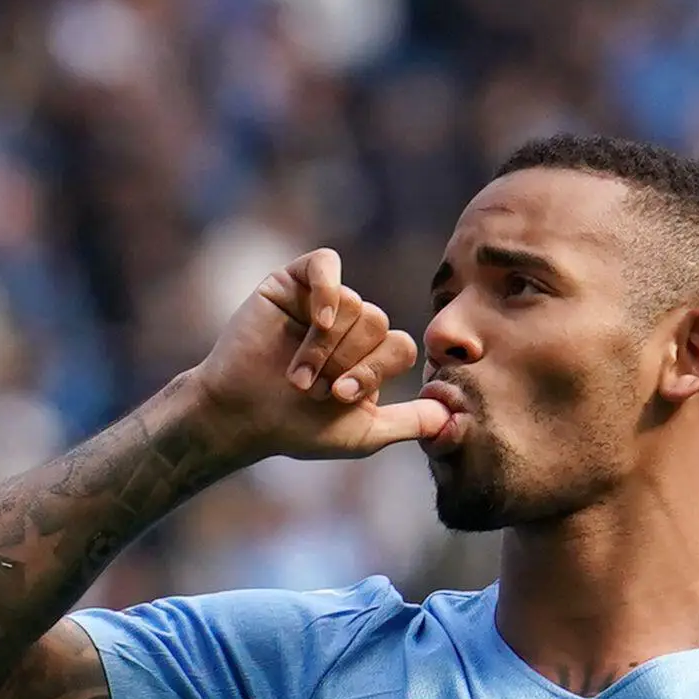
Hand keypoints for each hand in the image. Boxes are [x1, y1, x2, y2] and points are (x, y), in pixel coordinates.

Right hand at [187, 248, 446, 465]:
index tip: (341, 396)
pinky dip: (327, 291)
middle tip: (315, 388)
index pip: (401, 345)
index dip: (376, 370)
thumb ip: (412, 422)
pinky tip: (318, 320)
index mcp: (371, 356)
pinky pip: (327, 265)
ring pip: (354, 304)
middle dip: (348, 361)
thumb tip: (457, 416)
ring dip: (325, 348)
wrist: (242, 416)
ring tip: (297, 375)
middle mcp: (351, 326)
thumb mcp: (365, 433)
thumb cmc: (298, 429)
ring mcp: (322, 301)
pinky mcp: (292, 282)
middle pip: (379, 322)